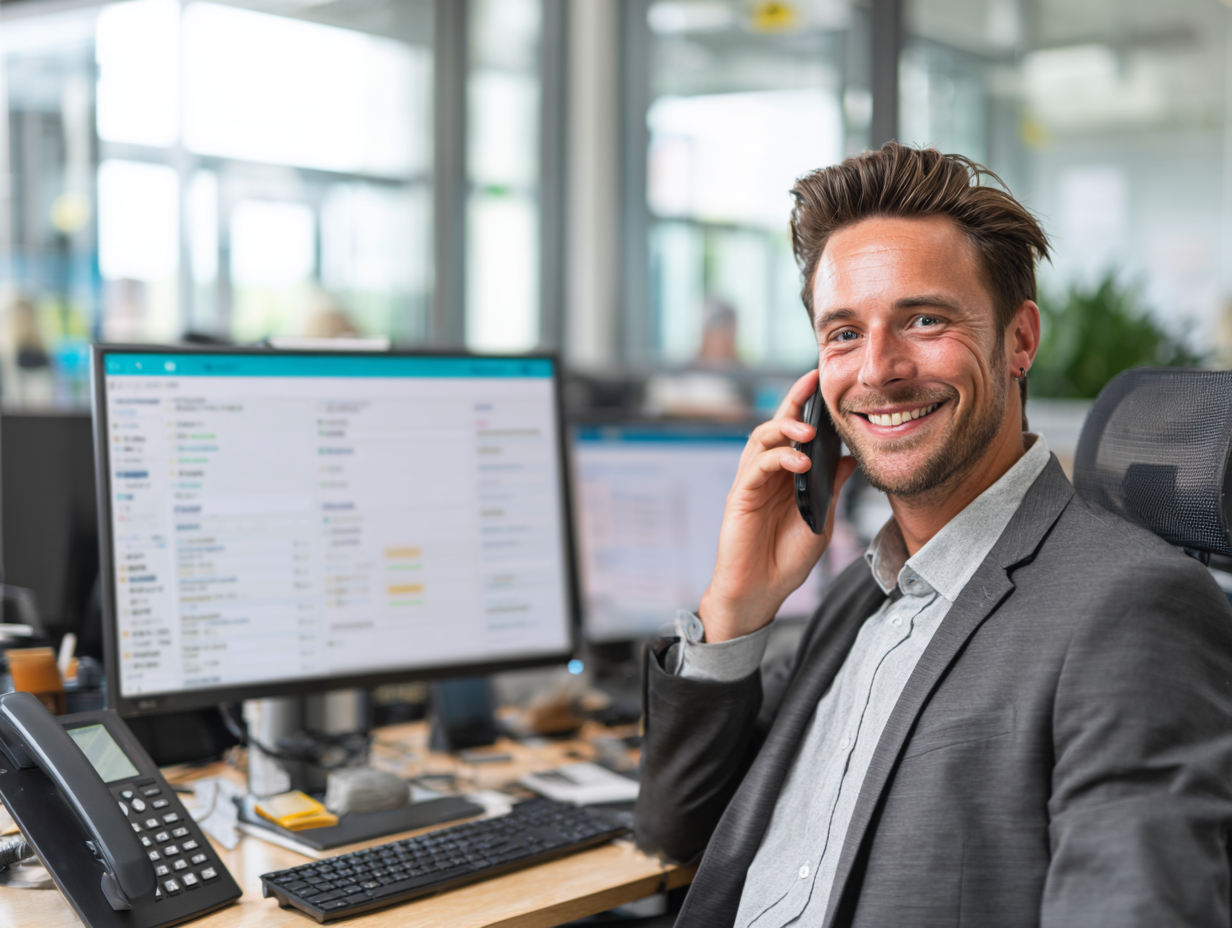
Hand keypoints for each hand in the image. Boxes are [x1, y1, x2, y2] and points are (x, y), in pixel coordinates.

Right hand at [698, 370, 856, 641]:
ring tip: (809, 432)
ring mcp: (751, 483)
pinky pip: (757, 467)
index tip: (824, 385)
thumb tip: (850, 458)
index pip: (795, 434)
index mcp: (786, 476)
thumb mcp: (821, 519)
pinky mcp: (740, 497)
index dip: (806, 408)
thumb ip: (832, 488)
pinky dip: (779, 459)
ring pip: (761, 439)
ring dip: (785, 430)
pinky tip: (800, 463)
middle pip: (775, 426)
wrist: (760, 592)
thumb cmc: (785, 560)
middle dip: (793, 402)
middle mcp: (766, 474)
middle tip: (812, 384)